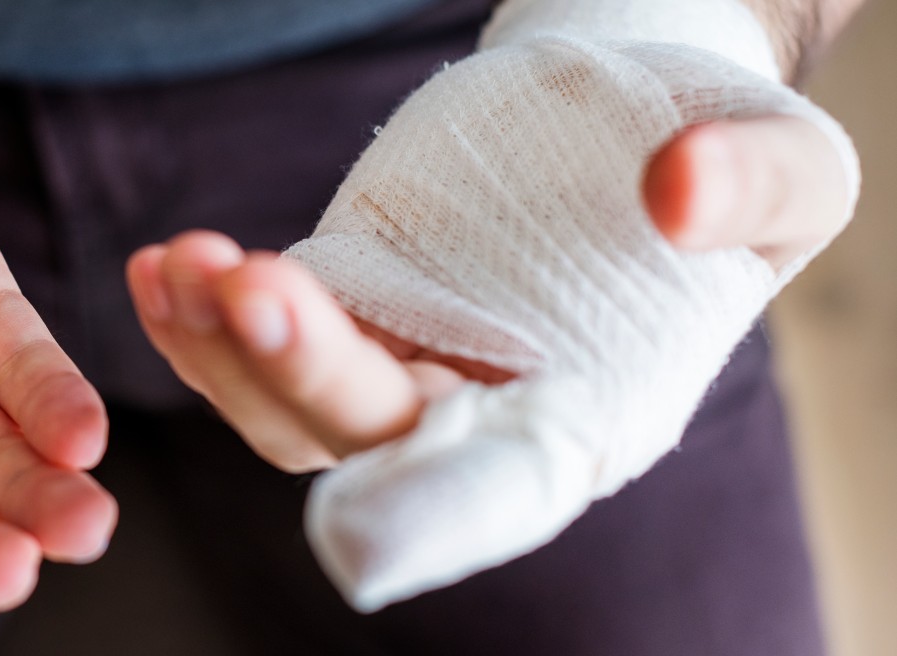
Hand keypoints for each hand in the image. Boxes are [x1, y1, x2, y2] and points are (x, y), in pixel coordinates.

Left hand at [126, 115, 849, 473]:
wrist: (628, 111)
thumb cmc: (717, 148)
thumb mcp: (784, 155)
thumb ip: (756, 179)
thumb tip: (678, 193)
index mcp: (591, 421)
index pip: (505, 489)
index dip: (429, 518)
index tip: (347, 543)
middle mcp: (479, 419)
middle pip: (366, 431)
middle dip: (301, 367)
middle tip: (247, 282)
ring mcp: (400, 369)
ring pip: (286, 403)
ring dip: (223, 344)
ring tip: (182, 263)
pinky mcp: (346, 314)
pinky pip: (253, 348)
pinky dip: (198, 320)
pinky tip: (159, 268)